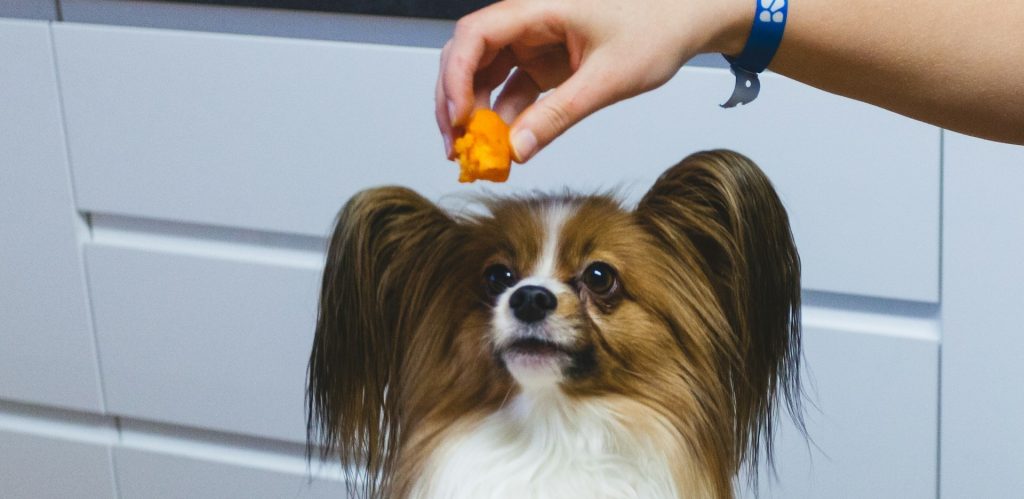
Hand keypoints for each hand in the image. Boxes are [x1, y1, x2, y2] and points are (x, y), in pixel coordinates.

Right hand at [436, 0, 750, 161]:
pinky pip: (511, 89)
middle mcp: (528, 21)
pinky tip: (503, 147)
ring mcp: (533, 42)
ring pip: (484, 75)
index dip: (455, 77)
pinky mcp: (543, 62)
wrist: (686, 19)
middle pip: (468, 56)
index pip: (475, 35)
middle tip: (456, 147)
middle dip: (454, 101)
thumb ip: (559, 114)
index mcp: (539, 7)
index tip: (458, 119)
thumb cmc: (656, 29)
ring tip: (475, 155)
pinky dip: (503, 118)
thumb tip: (517, 150)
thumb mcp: (607, 79)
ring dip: (476, 114)